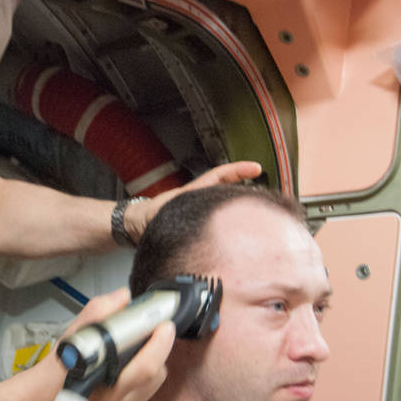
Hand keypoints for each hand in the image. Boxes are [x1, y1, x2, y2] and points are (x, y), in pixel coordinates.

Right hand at [52, 288, 173, 400]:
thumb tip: (122, 297)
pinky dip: (147, 370)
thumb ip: (97, 313)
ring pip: (155, 381)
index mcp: (105, 388)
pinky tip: (136, 357)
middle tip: (157, 327)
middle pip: (156, 373)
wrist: (43, 397)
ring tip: (145, 342)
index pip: (145, 367)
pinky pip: (148, 388)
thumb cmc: (56, 368)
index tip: (164, 323)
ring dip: (155, 359)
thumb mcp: (72, 336)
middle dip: (160, 348)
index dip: (159, 343)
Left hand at [126, 160, 261, 242]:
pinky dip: (231, 222)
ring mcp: (200, 210)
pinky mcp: (199, 223)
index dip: (238, 170)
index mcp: (193, 192)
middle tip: (265, 196)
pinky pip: (220, 219)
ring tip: (258, 212)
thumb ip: (169, 214)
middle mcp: (200, 199)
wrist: (135, 228)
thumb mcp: (159, 212)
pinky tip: (240, 232)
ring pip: (225, 204)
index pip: (219, 175)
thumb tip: (180, 220)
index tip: (256, 168)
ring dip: (240, 206)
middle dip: (247, 190)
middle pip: (228, 189)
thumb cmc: (147, 218)